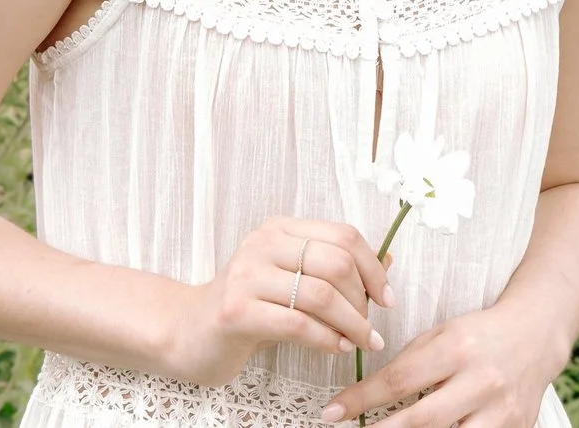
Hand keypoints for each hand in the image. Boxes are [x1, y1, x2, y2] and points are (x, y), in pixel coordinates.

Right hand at [163, 216, 394, 386]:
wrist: (189, 332)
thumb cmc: (248, 308)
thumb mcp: (292, 280)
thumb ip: (334, 269)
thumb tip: (389, 259)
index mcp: (279, 229)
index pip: (343, 235)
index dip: (374, 268)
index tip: (387, 299)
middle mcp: (262, 244)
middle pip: (336, 262)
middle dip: (364, 301)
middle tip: (370, 329)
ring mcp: (246, 275)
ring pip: (321, 294)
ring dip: (352, 325)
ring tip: (361, 343)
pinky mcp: (236, 311)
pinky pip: (298, 324)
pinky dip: (326, 340)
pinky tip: (336, 349)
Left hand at [318, 304, 551, 426]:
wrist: (534, 337)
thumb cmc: (478, 334)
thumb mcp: (440, 335)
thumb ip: (409, 363)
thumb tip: (368, 394)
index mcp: (457, 349)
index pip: (400, 380)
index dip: (362, 398)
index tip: (334, 411)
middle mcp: (481, 381)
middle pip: (423, 420)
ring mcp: (501, 411)